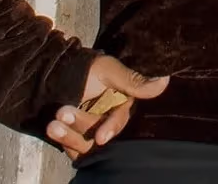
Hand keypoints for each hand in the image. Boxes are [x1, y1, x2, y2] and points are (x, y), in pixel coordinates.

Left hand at [45, 54, 168, 158]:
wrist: (58, 72)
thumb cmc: (88, 68)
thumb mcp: (109, 70)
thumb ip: (133, 80)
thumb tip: (164, 81)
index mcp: (121, 105)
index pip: (119, 120)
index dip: (111, 128)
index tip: (101, 138)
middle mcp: (108, 121)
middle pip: (99, 133)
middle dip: (81, 124)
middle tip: (62, 113)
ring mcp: (90, 131)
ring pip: (85, 144)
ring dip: (68, 136)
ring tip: (53, 125)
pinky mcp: (75, 138)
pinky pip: (73, 149)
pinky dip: (63, 142)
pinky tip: (54, 131)